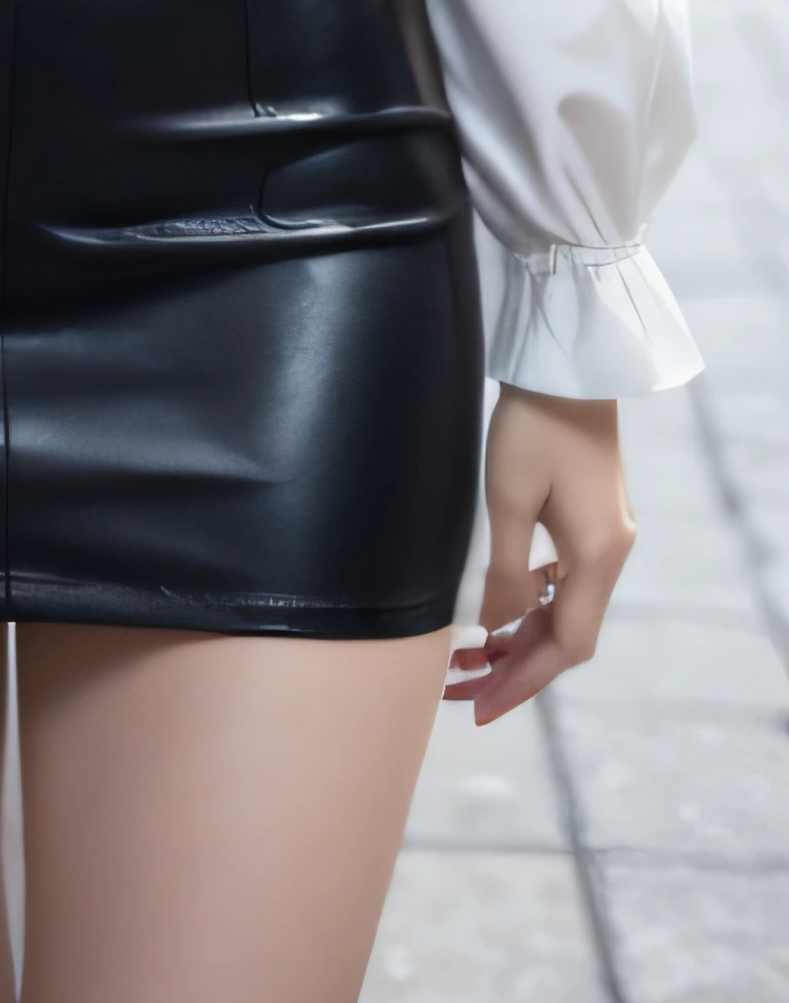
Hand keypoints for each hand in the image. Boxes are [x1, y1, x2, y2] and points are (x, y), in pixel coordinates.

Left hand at [445, 387, 634, 722]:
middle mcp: (609, 552)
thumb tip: (492, 628)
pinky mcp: (590, 517)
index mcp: (597, 555)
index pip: (568, 644)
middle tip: (465, 691)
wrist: (565, 368)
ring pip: (565, 607)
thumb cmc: (534, 425)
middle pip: (568, 633)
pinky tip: (501, 607)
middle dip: (518, 666)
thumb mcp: (508, 500)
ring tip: (472, 658)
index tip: (482, 706)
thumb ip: (503, 571)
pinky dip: (532, 602)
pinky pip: (564, 579)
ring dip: (522, 634)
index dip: (524, 680)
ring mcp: (603, 534)